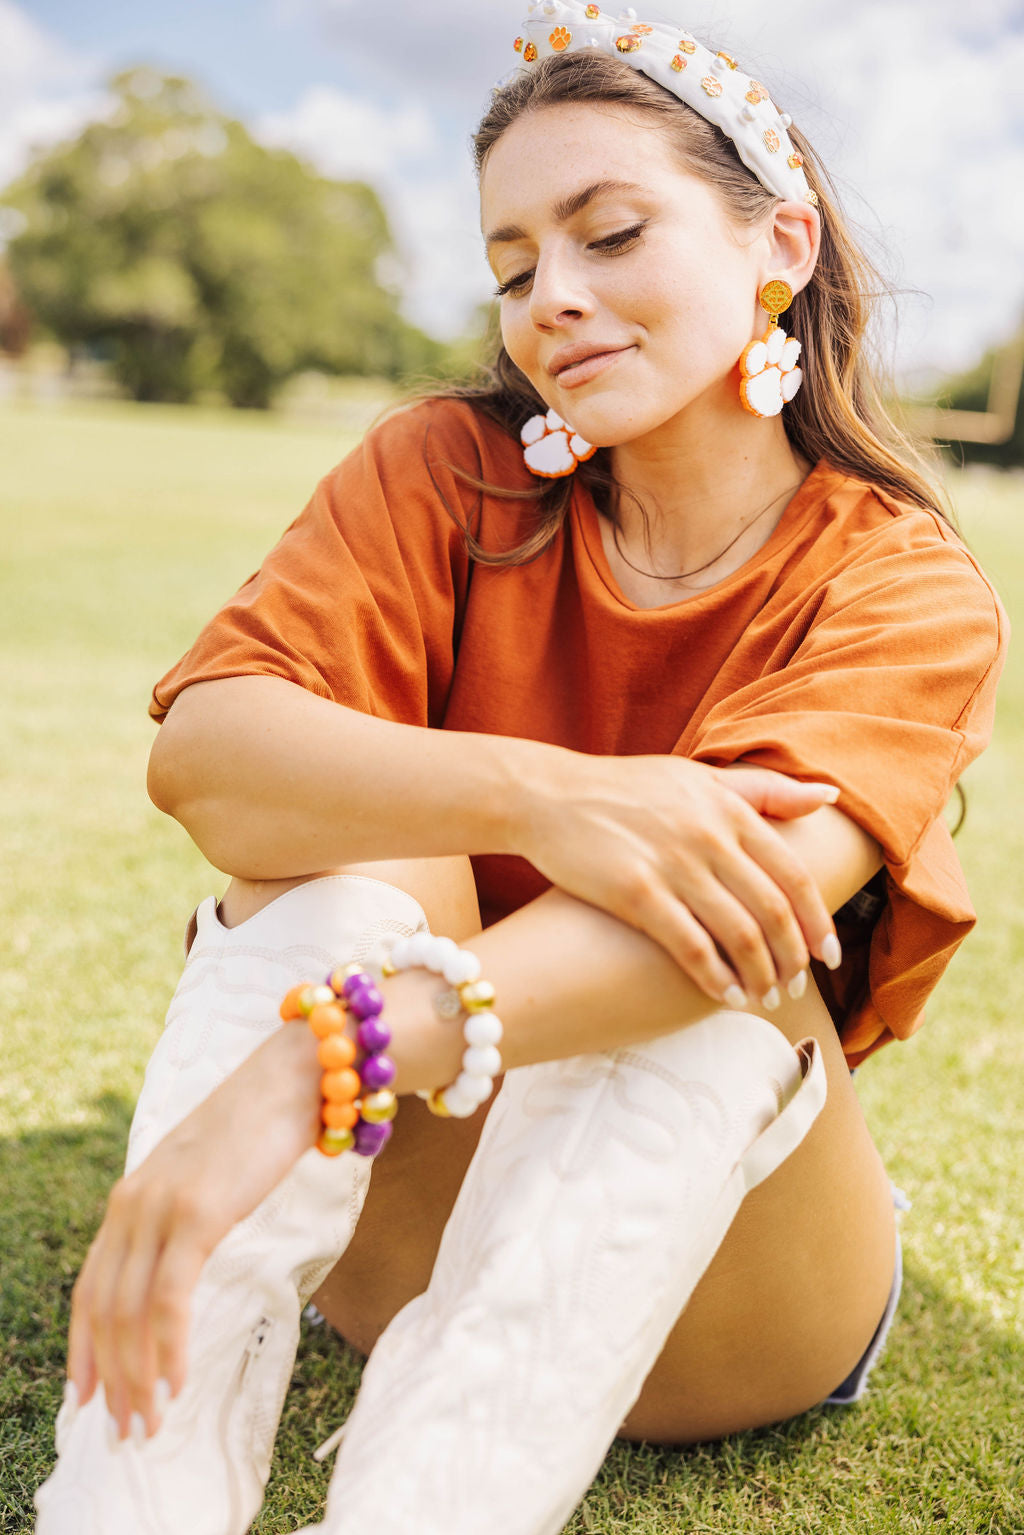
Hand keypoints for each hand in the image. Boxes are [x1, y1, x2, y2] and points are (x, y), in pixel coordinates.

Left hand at [66, 1022, 321, 1443]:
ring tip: (150, 1423)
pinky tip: (176, 1384)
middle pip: (103, 1310)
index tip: (85, 1400)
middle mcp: (133, 1202)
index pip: (89, 1287)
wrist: (298, 1075)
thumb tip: (181, 1263)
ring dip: (137, 1378)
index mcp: (131, 1197)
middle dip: (112, 1380)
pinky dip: (168, 1348)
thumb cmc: (263, 1125)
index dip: (83, 1348)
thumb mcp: (207, 1175)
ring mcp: (162, 1206)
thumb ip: (183, 1215)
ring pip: (130, 1313)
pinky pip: (169, 1298)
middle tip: (127, 1433)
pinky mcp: (197, 1213)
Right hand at [517, 752, 840, 1005]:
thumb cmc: (628, 788)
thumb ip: (765, 789)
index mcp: (729, 808)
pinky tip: (725, 997)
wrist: (550, 795)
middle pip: (773, 911)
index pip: (793, 874)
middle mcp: (708, 836)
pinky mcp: (636, 892)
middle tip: (797, 985)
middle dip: (793, 957)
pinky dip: (716, 978)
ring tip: (764, 997)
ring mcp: (672, 864)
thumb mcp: (699, 777)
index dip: (818, 921)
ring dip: (760, 975)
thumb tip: (830, 798)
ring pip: (739, 934)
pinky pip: (691, 947)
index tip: (829, 955)